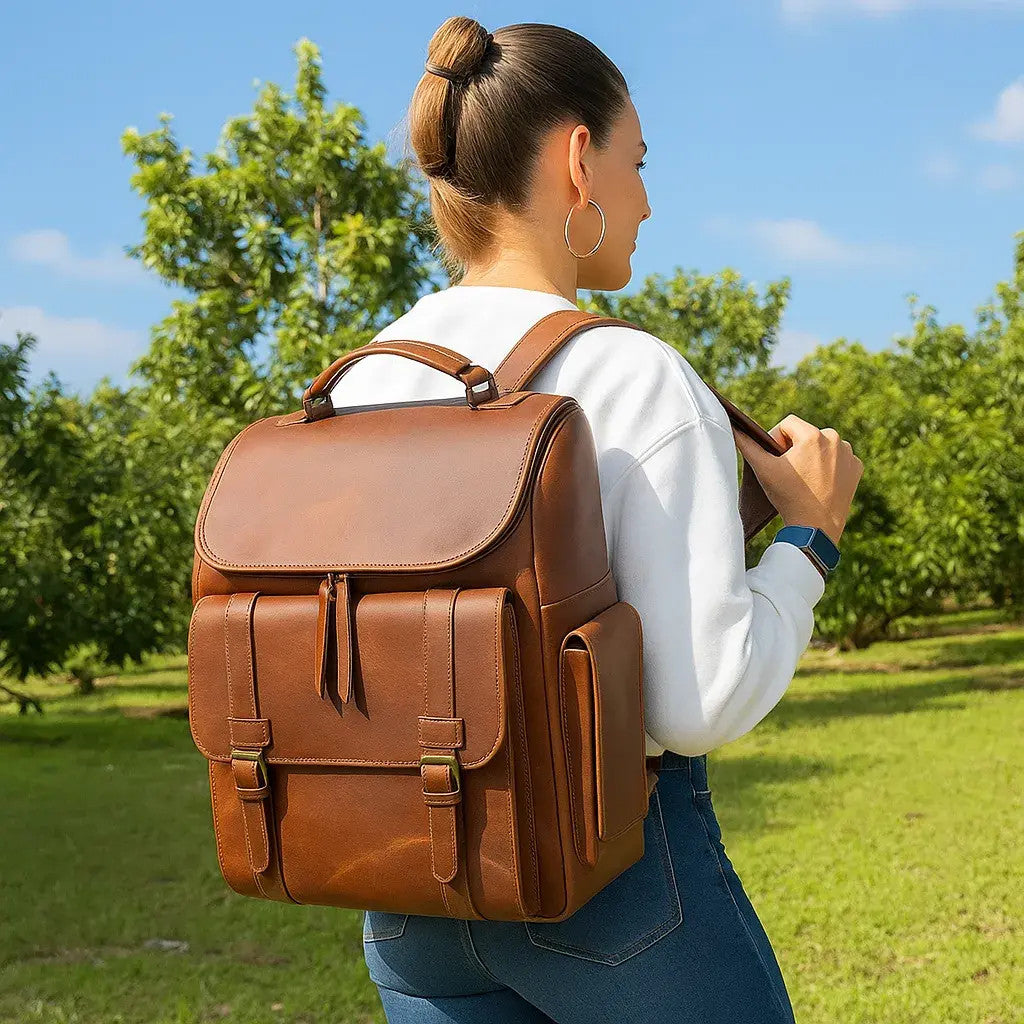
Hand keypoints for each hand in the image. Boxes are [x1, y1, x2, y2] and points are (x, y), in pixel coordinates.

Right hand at [732, 414, 863, 544]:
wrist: (816, 527)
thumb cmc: (788, 497)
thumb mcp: (764, 469)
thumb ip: (747, 445)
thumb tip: (734, 429)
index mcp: (813, 435)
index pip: (788, 424)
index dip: (777, 439)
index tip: (776, 459)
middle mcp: (835, 439)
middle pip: (806, 434)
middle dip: (795, 448)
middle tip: (789, 472)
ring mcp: (849, 454)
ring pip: (823, 445)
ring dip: (812, 456)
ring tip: (805, 479)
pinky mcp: (856, 467)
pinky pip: (838, 458)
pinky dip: (830, 467)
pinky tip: (821, 483)